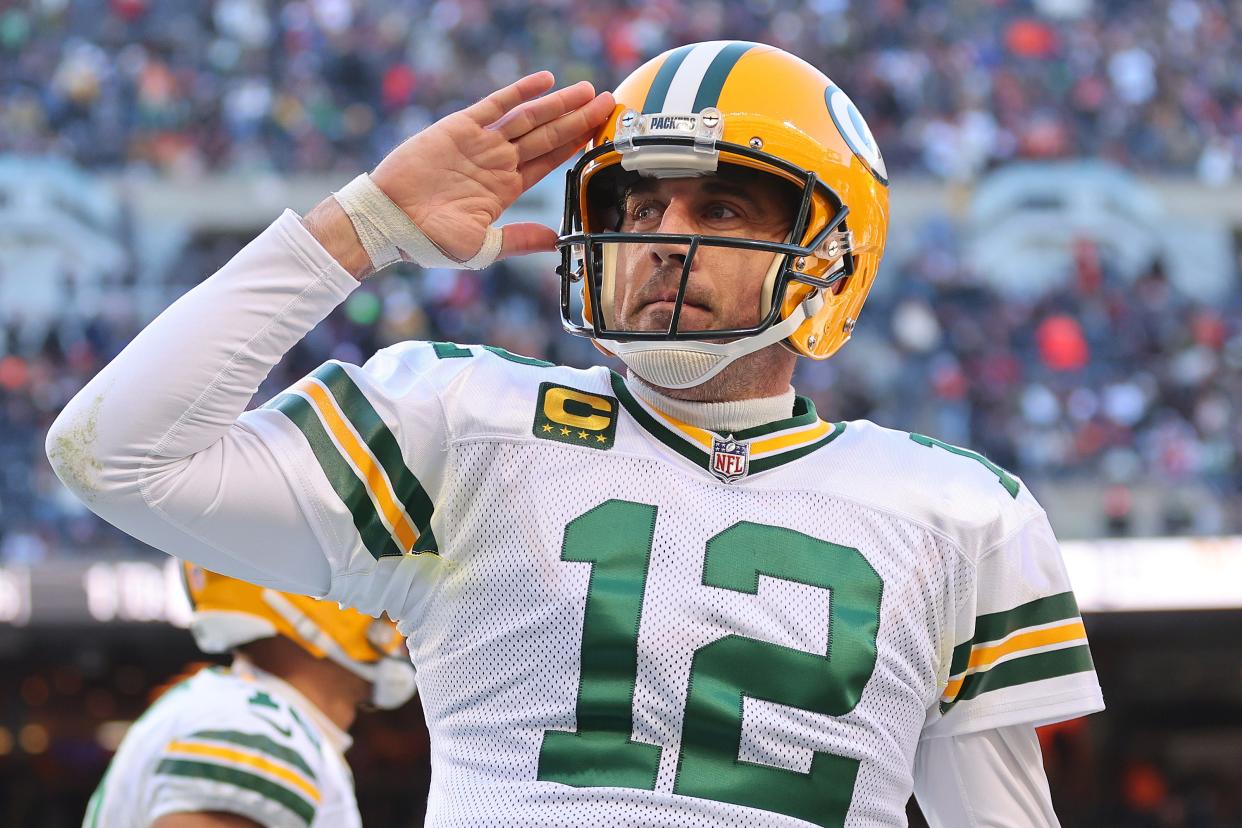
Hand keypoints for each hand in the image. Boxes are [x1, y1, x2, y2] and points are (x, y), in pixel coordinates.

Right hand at [371, 72, 614, 261]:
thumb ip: (520, 239)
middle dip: (578, 119)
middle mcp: (497, 162)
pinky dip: (520, 92)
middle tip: (607, 102)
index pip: (549, 162)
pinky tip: (545, 82)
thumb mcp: (483, 247)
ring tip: (587, 91)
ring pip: (528, 118)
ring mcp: (480, 143)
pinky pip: (496, 105)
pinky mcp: (460, 128)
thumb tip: (557, 241)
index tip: (600, 134)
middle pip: (547, 135)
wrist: (389, 221)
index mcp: (505, 189)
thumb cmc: (429, 240)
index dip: (576, 146)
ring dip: (558, 104)